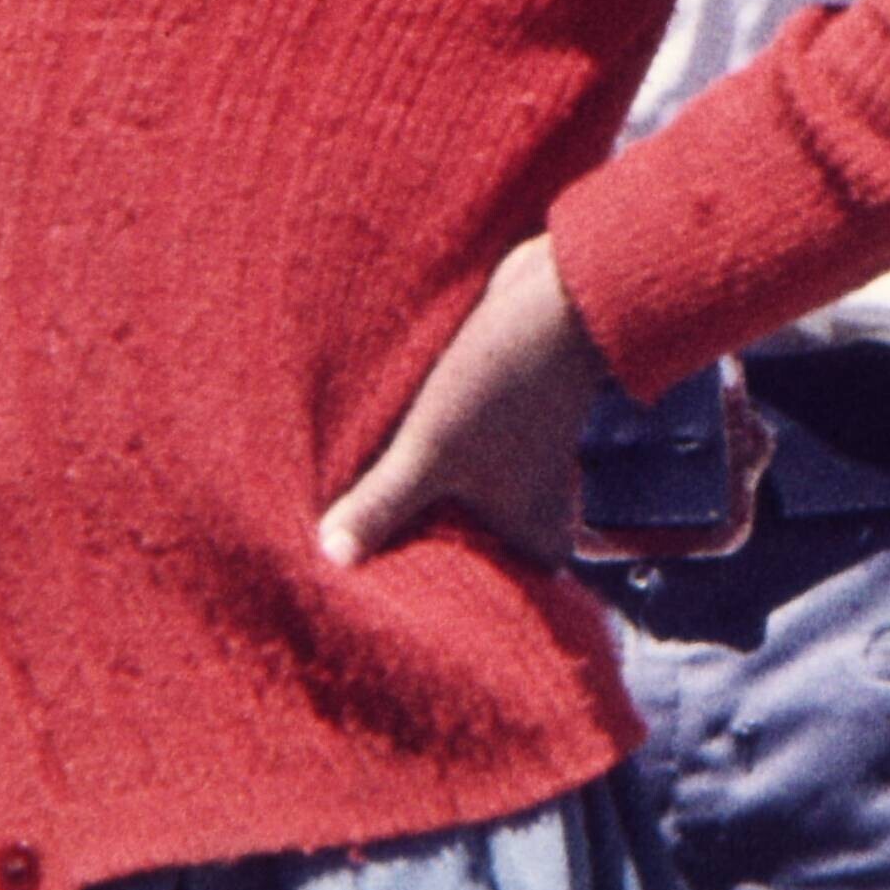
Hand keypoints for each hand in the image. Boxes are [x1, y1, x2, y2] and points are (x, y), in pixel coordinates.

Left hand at [319, 237, 600, 570]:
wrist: (560, 291)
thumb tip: (329, 556)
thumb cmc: (506, 380)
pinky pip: (446, 466)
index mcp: (533, 540)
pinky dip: (414, 466)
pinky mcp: (493, 437)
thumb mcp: (432, 448)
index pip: (472, 595)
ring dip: (405, 502)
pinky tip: (370, 460)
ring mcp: (514, 475)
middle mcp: (530, 515)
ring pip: (446, 504)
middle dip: (403, 547)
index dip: (421, 598)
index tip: (366, 598)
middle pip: (453, 550)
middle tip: (337, 555)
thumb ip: (383, 505)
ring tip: (343, 508)